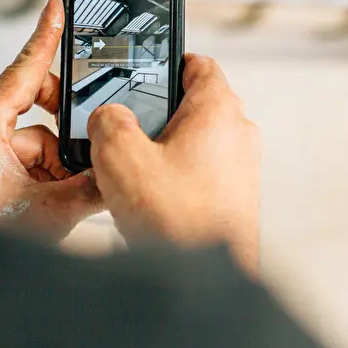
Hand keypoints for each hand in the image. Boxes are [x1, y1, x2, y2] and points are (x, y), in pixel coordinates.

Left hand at [0, 0, 101, 241]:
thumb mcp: (45, 214)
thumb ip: (89, 188)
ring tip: (54, 200)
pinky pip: (17, 157)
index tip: (57, 5)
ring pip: (31, 139)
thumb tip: (117, 174)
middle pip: (34, 107)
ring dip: (51, 166)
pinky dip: (36, 177)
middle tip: (83, 154)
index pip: (23, 67)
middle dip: (63, 134)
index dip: (46, 33)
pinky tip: (43, 205)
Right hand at [88, 54, 260, 275]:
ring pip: (193, 141)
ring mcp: (239, 168)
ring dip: (162, 150)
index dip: (167, 61)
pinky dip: (174, 178)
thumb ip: (108, 122)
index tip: (143, 67)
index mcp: (218, 110)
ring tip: (131, 170)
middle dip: (156, 113)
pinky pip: (199, 173)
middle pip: (191, 104)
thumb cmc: (179, 222)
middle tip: (124, 126)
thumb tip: (107, 118)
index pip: (197, 63)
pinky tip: (147, 199)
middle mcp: (237, 134)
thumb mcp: (120, 158)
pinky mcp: (233, 199)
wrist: (201, 286)